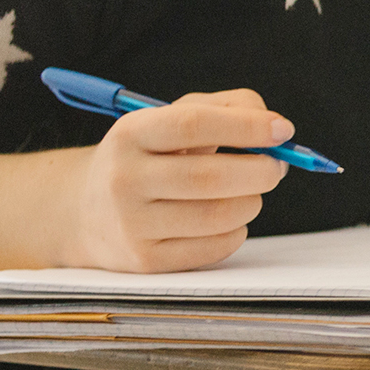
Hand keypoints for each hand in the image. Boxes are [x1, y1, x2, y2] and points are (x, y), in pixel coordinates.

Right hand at [61, 88, 291, 272]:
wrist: (86, 211)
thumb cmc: (149, 157)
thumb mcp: (171, 119)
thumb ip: (226, 108)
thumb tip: (276, 129)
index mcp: (130, 133)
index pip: (193, 124)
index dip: (245, 126)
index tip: (283, 130)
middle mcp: (124, 179)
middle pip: (210, 177)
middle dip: (260, 170)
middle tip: (277, 166)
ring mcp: (131, 224)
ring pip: (218, 216)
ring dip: (251, 202)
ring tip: (250, 192)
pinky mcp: (145, 260)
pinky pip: (214, 247)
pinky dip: (236, 231)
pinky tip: (228, 219)